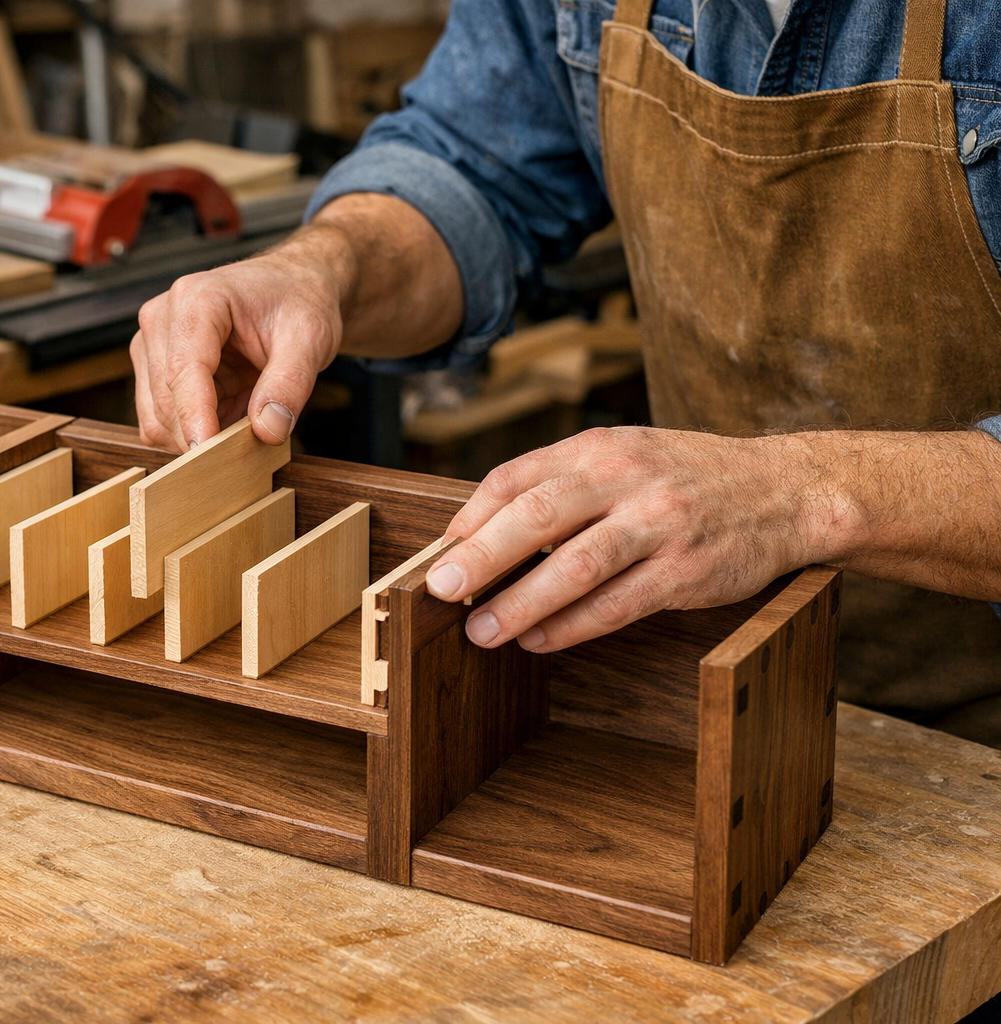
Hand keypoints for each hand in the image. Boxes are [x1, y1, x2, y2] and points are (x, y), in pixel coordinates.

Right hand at [130, 240, 345, 451]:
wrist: (292, 286)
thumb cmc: (298, 301)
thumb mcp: (310, 337)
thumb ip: (290, 382)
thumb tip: (268, 430)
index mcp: (196, 299)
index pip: (183, 370)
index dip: (194, 418)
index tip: (209, 456)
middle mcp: (162, 319)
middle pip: (165, 400)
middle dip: (202, 435)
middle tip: (250, 450)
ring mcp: (152, 345)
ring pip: (156, 418)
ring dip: (197, 436)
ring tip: (244, 423)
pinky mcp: (153, 369)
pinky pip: (160, 421)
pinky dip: (192, 433)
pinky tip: (227, 419)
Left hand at [424, 426, 837, 651]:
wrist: (787, 489)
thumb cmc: (684, 478)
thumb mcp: (623, 457)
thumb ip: (560, 485)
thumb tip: (480, 535)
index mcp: (600, 449)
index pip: (515, 478)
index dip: (470, 518)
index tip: (440, 555)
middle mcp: (627, 480)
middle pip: (538, 516)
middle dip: (482, 557)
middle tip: (441, 591)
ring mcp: (660, 525)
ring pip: (576, 567)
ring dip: (521, 604)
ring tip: (482, 632)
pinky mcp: (687, 571)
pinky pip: (619, 605)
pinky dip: (573, 626)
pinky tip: (540, 641)